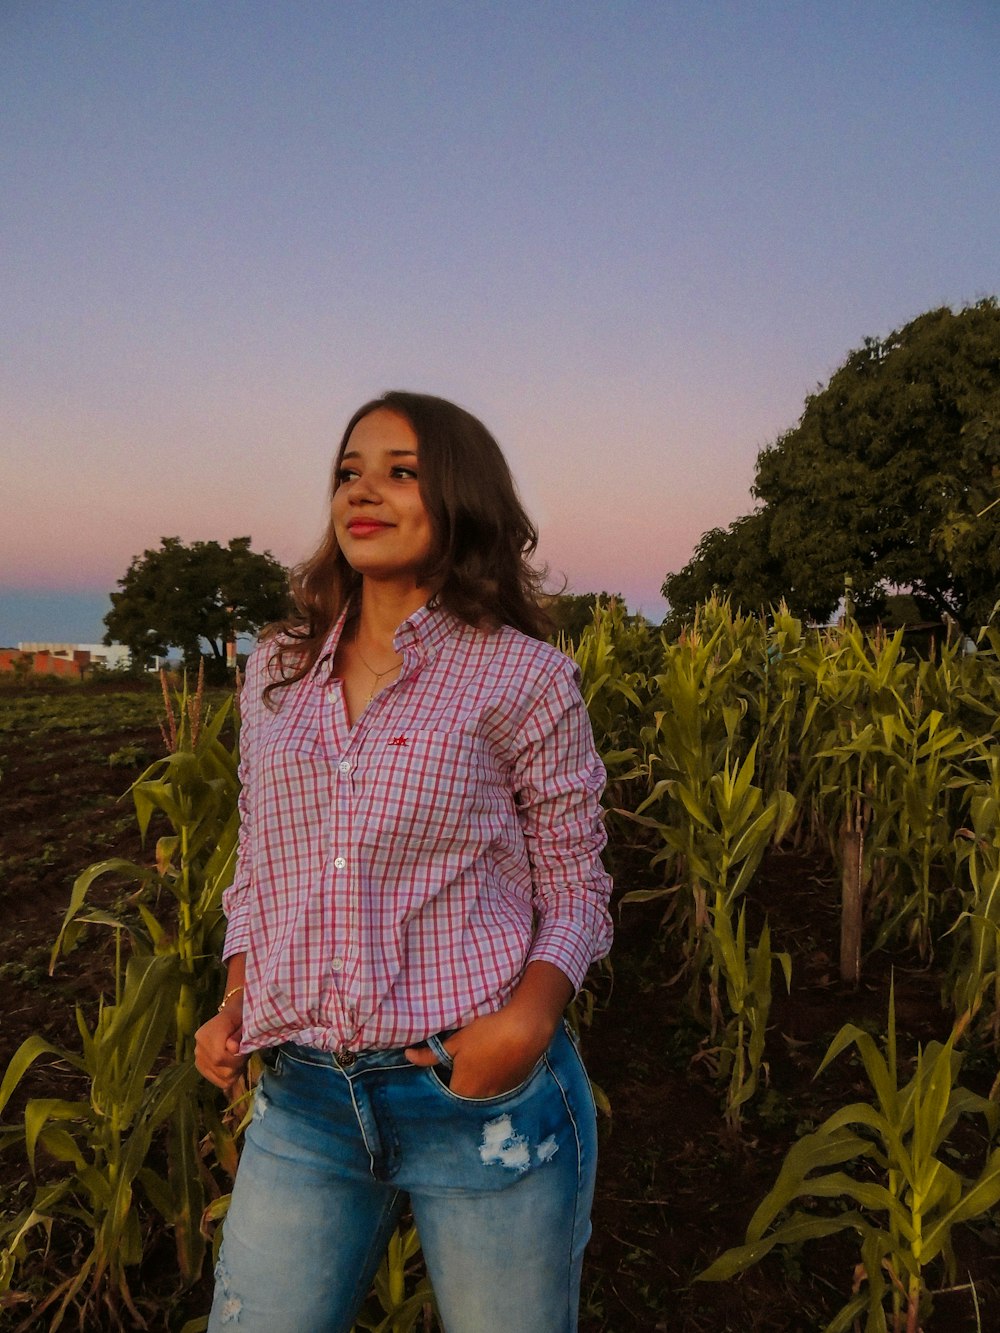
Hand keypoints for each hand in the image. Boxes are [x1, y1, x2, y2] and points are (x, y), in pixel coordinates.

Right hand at [194, 1006, 247, 1094]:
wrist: (232, 1014)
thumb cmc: (240, 1017)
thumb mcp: (243, 1022)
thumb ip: (239, 1035)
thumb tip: (232, 1049)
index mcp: (208, 1033)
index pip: (219, 1058)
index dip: (235, 1061)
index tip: (245, 1054)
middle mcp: (199, 1045)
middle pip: (218, 1069)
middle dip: (236, 1068)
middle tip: (244, 1057)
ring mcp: (197, 1055)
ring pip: (216, 1077)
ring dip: (231, 1074)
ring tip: (238, 1062)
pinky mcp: (199, 1063)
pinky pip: (212, 1077)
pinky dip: (224, 1077)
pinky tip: (231, 1069)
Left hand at [404, 1004, 553, 1098]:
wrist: (525, 1029)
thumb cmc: (486, 1033)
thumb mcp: (455, 1042)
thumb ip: (429, 1054)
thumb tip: (407, 1056)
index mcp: (462, 1090)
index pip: (445, 1088)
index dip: (445, 1073)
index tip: (449, 1059)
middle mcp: (480, 1098)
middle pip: (465, 1090)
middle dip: (463, 1076)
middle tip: (468, 1054)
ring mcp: (500, 1094)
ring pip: (483, 1088)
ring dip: (481, 1076)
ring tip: (484, 1053)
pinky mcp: (515, 1085)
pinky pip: (499, 1084)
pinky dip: (497, 1074)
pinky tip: (499, 1055)